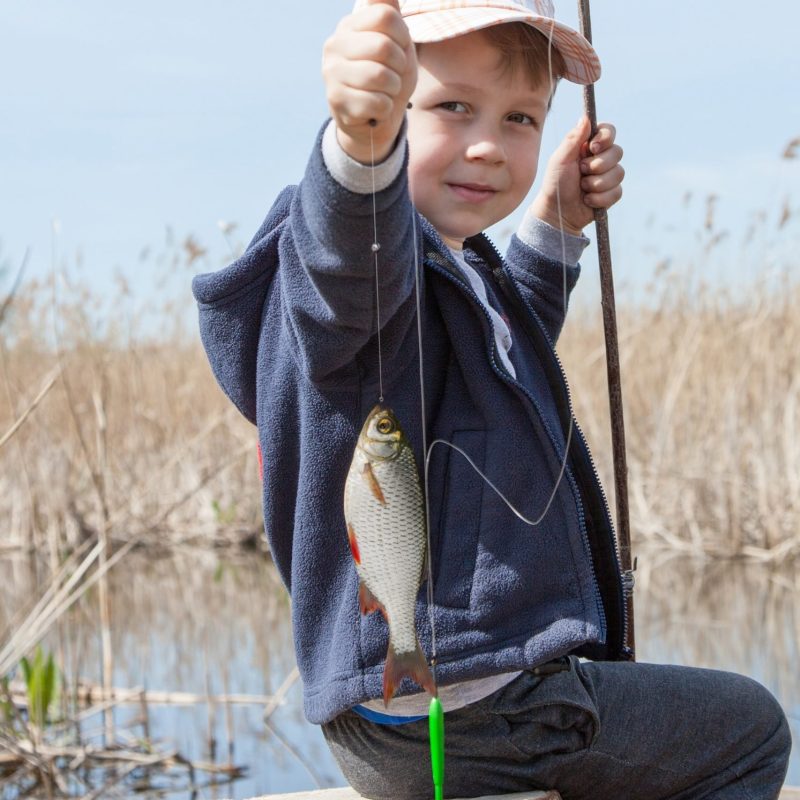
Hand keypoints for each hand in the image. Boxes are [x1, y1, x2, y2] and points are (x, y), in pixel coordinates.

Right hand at [322, 0, 417, 163]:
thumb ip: (388, 11)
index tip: (398, 50)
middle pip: (384, 46)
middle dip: (399, 66)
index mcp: (349, 25)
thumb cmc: (388, 76)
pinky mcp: (336, 100)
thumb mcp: (396, 40)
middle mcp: (334, 45)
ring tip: (385, 92)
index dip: (403, 36)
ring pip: (381, 76)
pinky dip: (385, 109)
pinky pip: (377, 103)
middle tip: (393, 75)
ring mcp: (331, 73)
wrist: (374, 119)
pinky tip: (376, 108)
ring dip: (393, 89)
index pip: (386, 16)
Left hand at [530, 117, 623, 235]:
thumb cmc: (555, 184)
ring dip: (597, 183)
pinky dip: (600, 198)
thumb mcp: (560, 159)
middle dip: (598, 165)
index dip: (605, 138)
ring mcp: (608, 176)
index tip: (593, 148)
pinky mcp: (612, 193)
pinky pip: (617, 191)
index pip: (609, 131)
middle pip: (618, 152)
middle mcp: (601, 158)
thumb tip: (586, 118)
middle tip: (581, 172)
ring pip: (619, 173)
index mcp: (589, 146)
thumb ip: (573, 139)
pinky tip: (588, 200)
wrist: (557, 212)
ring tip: (583, 188)